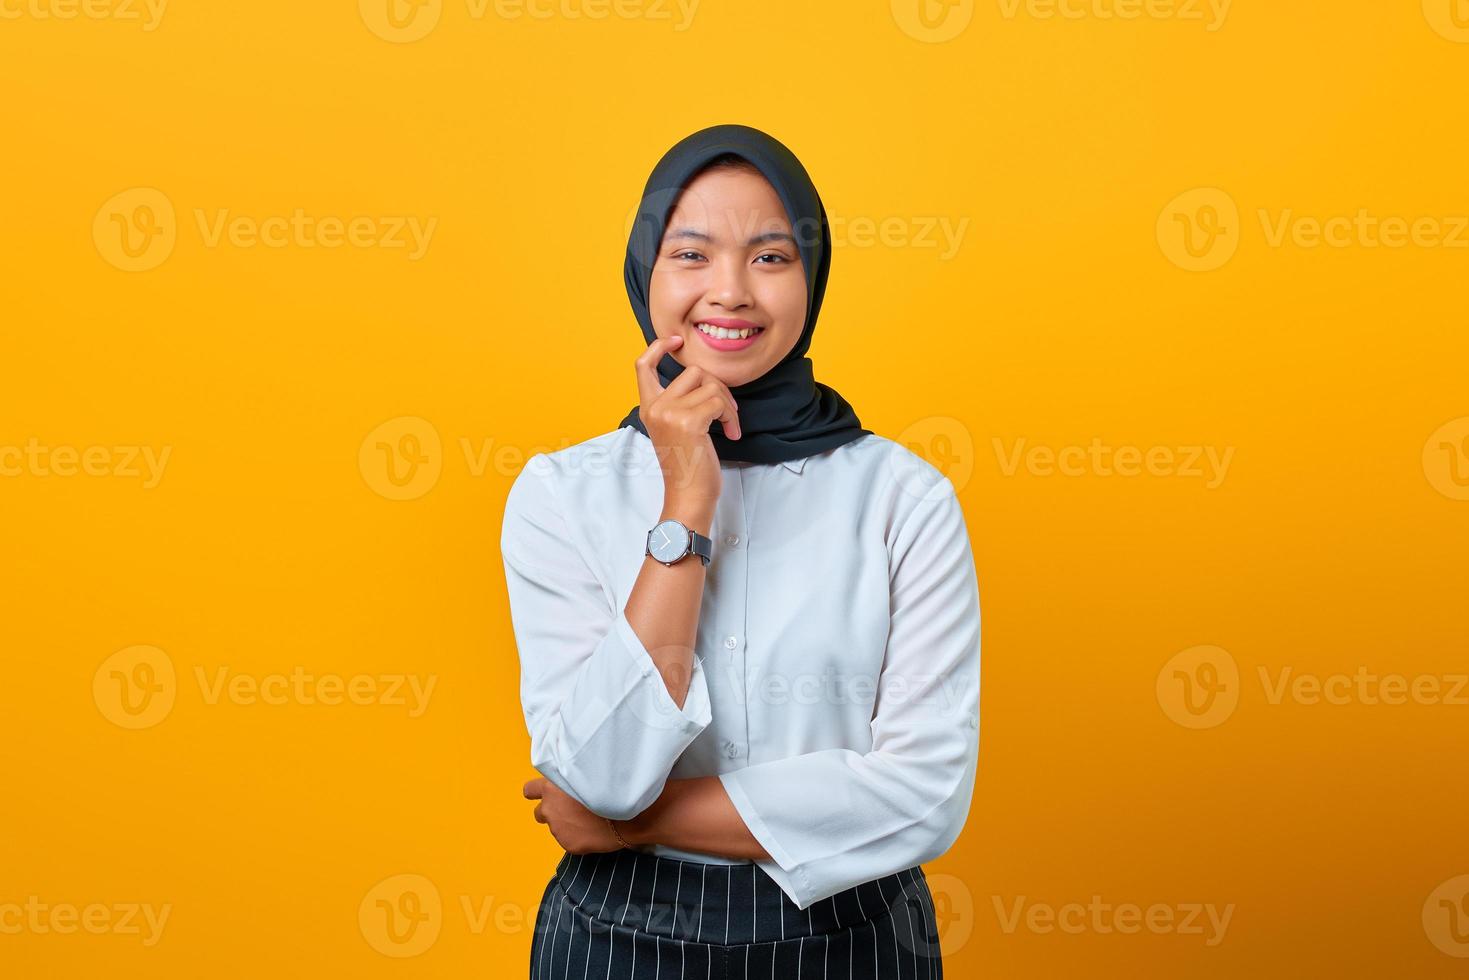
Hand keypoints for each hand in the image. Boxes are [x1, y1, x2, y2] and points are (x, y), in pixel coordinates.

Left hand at [523, 776, 623, 854]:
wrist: (626, 812)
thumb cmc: (609, 788)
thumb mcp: (586, 773)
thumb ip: (570, 779)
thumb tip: (570, 781)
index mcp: (551, 787)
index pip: (529, 790)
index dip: (538, 792)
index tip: (548, 794)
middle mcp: (550, 808)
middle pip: (539, 812)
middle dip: (551, 811)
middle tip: (570, 809)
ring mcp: (557, 828)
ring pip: (555, 827)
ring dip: (565, 824)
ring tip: (587, 820)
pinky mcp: (568, 844)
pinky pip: (569, 840)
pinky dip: (578, 837)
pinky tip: (593, 830)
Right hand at [635, 335, 738, 506]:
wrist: (688, 496)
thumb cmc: (688, 466)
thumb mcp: (675, 429)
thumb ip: (678, 404)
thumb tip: (702, 379)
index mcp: (648, 408)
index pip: (642, 365)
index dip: (658, 347)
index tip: (677, 341)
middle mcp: (655, 407)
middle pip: (692, 372)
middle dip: (717, 387)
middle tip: (726, 411)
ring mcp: (670, 413)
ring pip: (709, 384)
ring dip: (727, 403)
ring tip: (729, 424)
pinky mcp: (688, 422)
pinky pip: (718, 402)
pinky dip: (731, 416)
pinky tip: (732, 433)